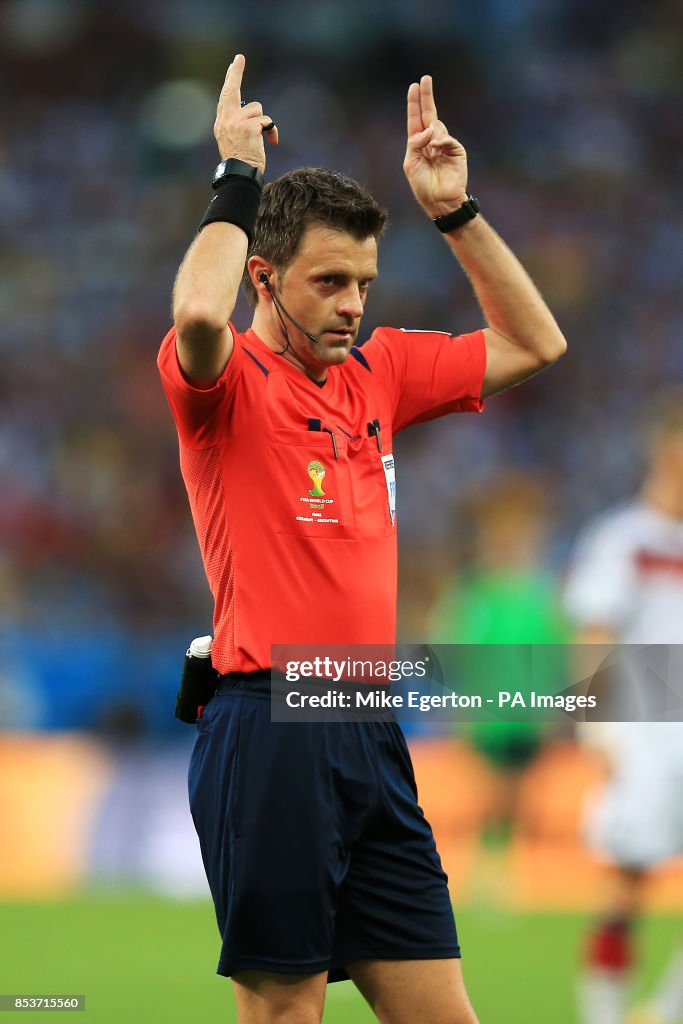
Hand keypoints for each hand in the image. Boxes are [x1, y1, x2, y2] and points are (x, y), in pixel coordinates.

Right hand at [214, 54, 277, 171]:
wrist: (240, 174)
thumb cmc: (241, 161)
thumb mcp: (234, 140)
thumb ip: (239, 123)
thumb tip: (256, 113)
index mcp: (222, 122)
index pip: (226, 96)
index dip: (231, 79)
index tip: (235, 64)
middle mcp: (226, 119)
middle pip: (232, 90)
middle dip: (235, 72)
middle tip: (239, 57)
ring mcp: (236, 122)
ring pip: (258, 109)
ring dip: (263, 122)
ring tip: (260, 138)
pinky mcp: (249, 127)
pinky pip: (267, 121)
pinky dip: (271, 131)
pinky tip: (270, 142)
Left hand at [403, 75, 467, 218]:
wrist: (439, 200)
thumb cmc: (422, 185)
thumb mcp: (411, 162)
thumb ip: (416, 142)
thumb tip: (430, 128)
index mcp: (418, 143)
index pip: (416, 119)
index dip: (415, 103)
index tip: (414, 86)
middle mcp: (431, 141)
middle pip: (429, 114)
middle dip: (426, 96)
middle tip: (425, 79)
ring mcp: (444, 144)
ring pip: (436, 127)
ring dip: (430, 135)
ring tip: (431, 152)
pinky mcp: (456, 150)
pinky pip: (446, 139)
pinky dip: (440, 141)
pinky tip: (436, 148)